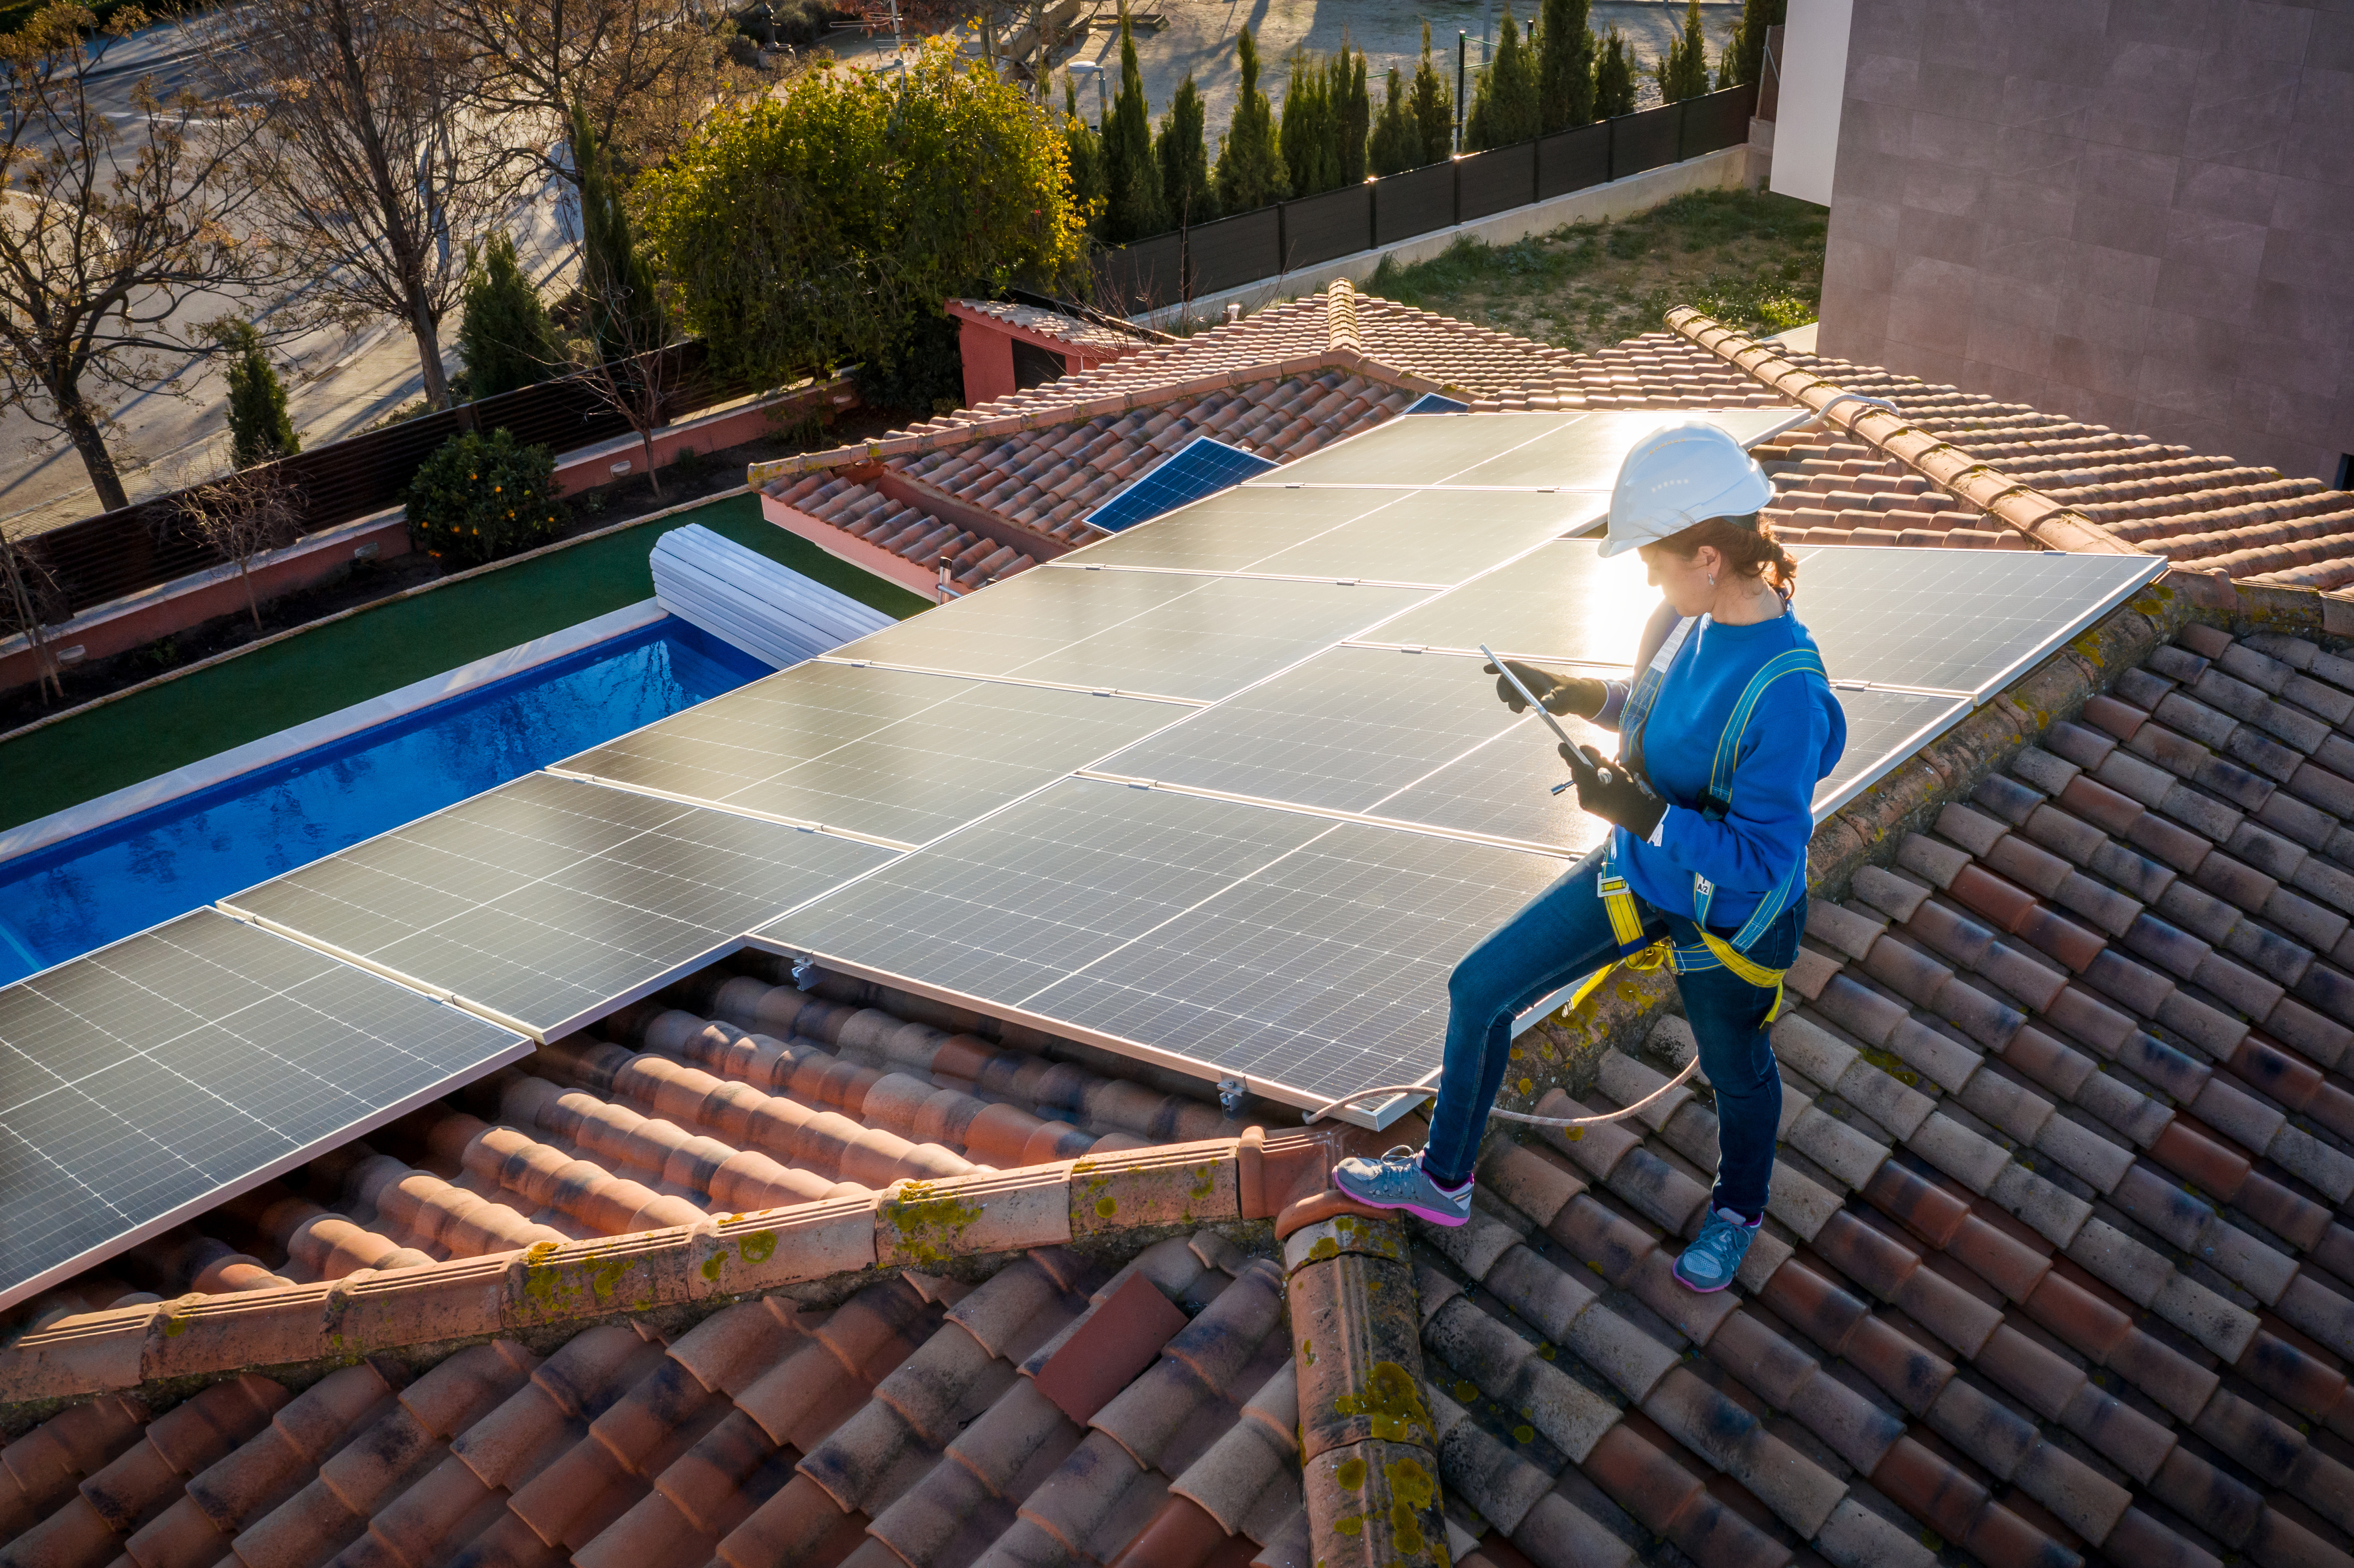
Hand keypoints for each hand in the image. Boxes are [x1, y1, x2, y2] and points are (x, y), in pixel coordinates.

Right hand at [1484, 659, 1604, 718]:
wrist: (1576, 698)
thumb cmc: (1569, 694)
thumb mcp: (1563, 698)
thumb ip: (1553, 701)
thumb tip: (1543, 705)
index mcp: (1534, 675)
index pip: (1513, 667)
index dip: (1498, 666)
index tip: (1486, 669)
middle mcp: (1529, 679)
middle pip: (1508, 680)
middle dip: (1503, 690)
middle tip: (1505, 701)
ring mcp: (1528, 688)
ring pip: (1511, 692)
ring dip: (1511, 701)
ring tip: (1519, 710)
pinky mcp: (1529, 696)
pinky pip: (1516, 698)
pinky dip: (1515, 705)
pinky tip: (1522, 710)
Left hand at [1562, 742, 1665, 837]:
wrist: (1633, 813)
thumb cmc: (1626, 789)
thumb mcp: (1613, 768)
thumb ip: (1595, 757)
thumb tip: (1582, 749)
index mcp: (1589, 780)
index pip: (1573, 762)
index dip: (1566, 752)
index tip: (1561, 746)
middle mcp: (1582, 791)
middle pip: (1576, 772)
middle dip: (1581, 765)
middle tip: (1590, 760)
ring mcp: (1582, 800)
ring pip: (1580, 782)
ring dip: (1586, 776)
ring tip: (1600, 775)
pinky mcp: (1585, 806)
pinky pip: (1583, 790)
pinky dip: (1589, 785)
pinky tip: (1600, 786)